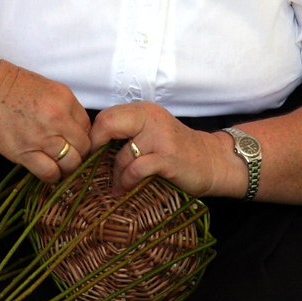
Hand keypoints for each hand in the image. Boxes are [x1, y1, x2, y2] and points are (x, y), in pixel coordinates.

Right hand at [0, 60, 92, 183]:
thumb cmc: (10, 85)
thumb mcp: (47, 88)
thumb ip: (64, 108)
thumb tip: (73, 130)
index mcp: (65, 100)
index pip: (88, 127)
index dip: (83, 137)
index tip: (74, 142)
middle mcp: (58, 119)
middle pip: (84, 147)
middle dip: (80, 154)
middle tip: (70, 156)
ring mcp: (41, 137)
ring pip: (71, 164)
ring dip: (67, 168)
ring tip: (59, 167)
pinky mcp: (23, 153)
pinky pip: (49, 173)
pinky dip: (52, 176)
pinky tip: (47, 172)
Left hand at [88, 102, 233, 197]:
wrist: (212, 161)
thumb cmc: (175, 150)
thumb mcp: (150, 131)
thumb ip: (127, 132)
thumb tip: (91, 147)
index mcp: (143, 110)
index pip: (106, 115)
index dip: (92, 136)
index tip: (89, 155)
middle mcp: (151, 118)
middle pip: (108, 124)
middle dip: (95, 149)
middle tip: (92, 167)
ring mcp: (160, 137)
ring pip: (122, 154)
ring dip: (115, 175)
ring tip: (115, 186)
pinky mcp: (168, 158)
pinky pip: (136, 169)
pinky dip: (126, 182)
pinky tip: (124, 189)